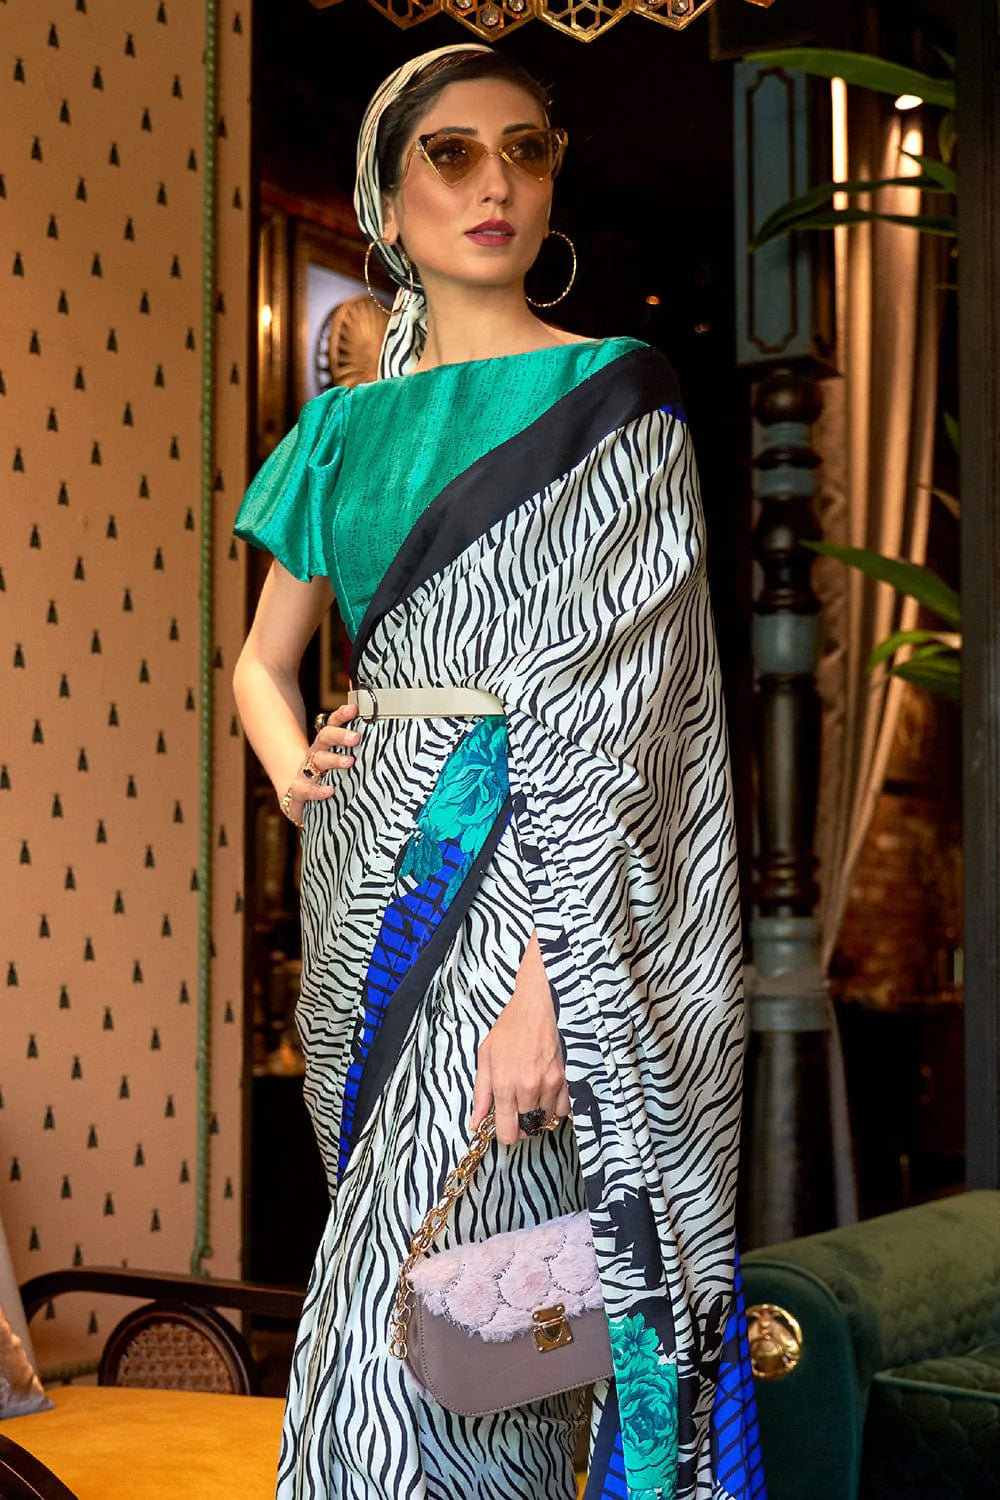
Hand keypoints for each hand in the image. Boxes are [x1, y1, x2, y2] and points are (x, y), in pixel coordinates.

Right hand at [279, 703, 361, 823]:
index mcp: (327, 745)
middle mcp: (316, 754)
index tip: (355, 708)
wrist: (299, 798)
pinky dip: (317, 790)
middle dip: (340, 735)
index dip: (342, 715)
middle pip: (325, 738)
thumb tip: (389, 745)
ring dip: (333, 760)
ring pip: (318, 760)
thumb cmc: (328, 778)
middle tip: (356, 737)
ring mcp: (306, 772)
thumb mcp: (342, 764)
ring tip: (349, 762)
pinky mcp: (298, 791)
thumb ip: (360, 754)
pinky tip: (330, 791)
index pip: (333, 724)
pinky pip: (305, 789)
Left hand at [470, 932, 570, 1145]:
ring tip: (528, 1099)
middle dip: (519, 1125)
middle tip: (513, 1109)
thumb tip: (475, 1123)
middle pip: (527, 1130)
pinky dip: (552, 1109)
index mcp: (506, 1085)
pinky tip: (544, 1096)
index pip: (508, 1132)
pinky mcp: (565, 1080)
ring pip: (544, 1121)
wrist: (535, 1008)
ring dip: (535, 1117)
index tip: (502, 1128)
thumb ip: (481, 1094)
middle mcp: (529, 1089)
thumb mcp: (485, 1058)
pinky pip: (561, 1110)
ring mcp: (550, 1085)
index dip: (504, 1135)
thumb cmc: (508, 1030)